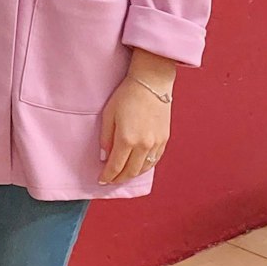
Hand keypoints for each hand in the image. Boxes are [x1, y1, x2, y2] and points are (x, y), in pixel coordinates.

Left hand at [98, 50, 177, 183]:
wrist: (151, 84)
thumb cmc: (126, 96)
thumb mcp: (108, 115)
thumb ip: (106, 138)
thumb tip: (105, 156)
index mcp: (127, 139)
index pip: (116, 166)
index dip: (108, 176)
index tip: (101, 180)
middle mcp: (143, 145)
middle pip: (130, 171)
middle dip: (119, 178)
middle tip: (111, 180)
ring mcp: (156, 143)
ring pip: (144, 168)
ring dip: (132, 174)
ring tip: (123, 176)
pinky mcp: (164, 140)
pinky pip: (154, 160)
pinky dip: (145, 167)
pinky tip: (139, 167)